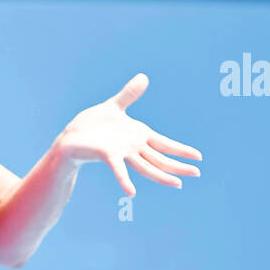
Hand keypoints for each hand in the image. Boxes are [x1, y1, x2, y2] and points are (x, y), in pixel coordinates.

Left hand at [53, 73, 202, 196]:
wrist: (71, 136)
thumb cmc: (92, 125)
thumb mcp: (114, 106)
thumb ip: (129, 94)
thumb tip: (143, 77)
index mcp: (138, 136)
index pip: (165, 144)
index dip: (181, 150)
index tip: (198, 156)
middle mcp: (133, 147)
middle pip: (160, 158)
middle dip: (178, 166)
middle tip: (197, 174)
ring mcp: (122, 153)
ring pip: (146, 167)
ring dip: (161, 176)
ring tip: (177, 184)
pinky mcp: (108, 155)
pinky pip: (118, 170)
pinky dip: (124, 180)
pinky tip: (131, 192)